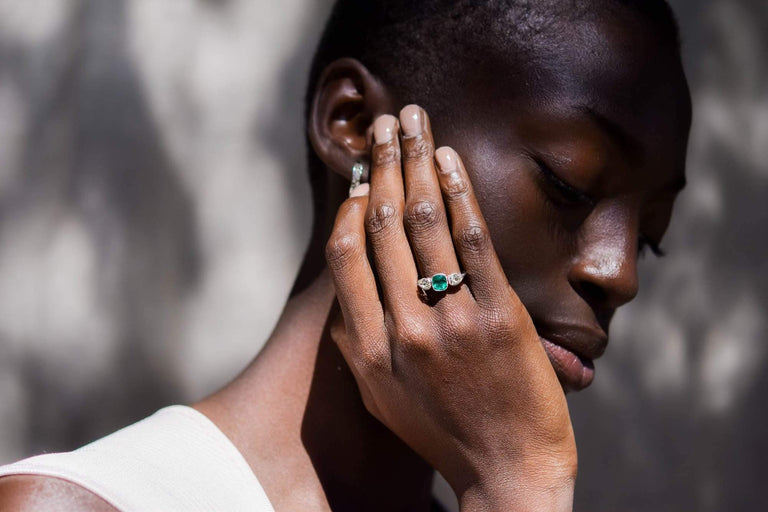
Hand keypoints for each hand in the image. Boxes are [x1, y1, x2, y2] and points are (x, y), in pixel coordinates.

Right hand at [325, 105, 576, 510]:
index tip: (360, 176)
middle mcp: (403, 329)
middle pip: (380, 226)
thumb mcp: (383, 398)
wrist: (508, 474)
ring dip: (416, 161)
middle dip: (381, 164)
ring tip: (414, 121)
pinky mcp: (500, 316)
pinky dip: (459, 192)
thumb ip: (358, 345)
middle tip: (385, 123)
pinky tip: (450, 160)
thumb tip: (344, 291)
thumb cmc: (444, 434)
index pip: (344, 256)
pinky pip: (473, 241)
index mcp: (369, 350)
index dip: (349, 205)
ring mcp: (452, 320)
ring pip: (423, 222)